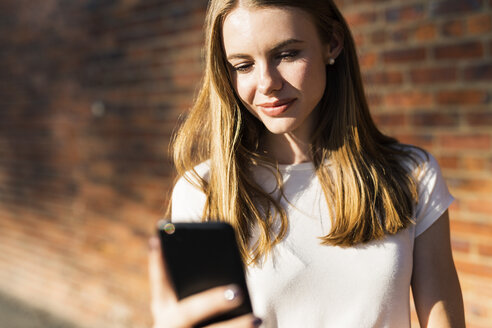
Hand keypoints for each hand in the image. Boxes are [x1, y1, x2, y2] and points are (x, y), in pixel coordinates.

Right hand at [148, 237, 262, 327]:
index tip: (157, 239)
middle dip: (213, 302)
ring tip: (257, 319)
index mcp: (163, 307)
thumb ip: (197, 291)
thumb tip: (233, 284)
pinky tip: (258, 324)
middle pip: (190, 312)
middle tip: (238, 293)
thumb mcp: (185, 308)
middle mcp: (167, 324)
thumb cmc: (192, 320)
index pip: (161, 281)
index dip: (157, 260)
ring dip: (235, 326)